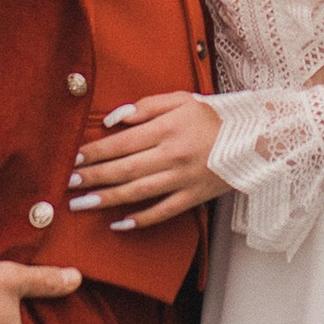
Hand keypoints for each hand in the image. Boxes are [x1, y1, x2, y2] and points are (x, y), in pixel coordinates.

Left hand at [70, 93, 229, 231]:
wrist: (256, 137)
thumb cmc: (214, 116)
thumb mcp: (181, 100)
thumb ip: (145, 107)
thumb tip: (113, 119)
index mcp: (168, 129)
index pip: (121, 143)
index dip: (94, 152)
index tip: (73, 157)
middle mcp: (173, 155)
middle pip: (124, 169)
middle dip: (92, 177)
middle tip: (67, 184)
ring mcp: (184, 179)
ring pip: (138, 192)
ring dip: (106, 199)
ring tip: (81, 204)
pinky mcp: (194, 197)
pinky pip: (163, 212)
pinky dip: (141, 219)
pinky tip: (119, 224)